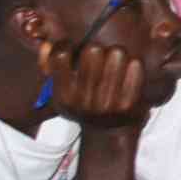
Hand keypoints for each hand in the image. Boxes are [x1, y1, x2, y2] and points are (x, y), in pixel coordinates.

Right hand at [33, 35, 154, 129]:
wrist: (108, 135)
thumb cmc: (82, 105)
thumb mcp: (60, 92)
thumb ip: (49, 67)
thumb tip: (45, 44)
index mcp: (64, 96)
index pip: (61, 55)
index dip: (66, 45)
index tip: (72, 48)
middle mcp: (84, 100)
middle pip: (93, 49)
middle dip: (96, 49)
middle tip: (98, 57)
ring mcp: (107, 102)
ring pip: (117, 52)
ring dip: (116, 54)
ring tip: (114, 63)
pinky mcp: (129, 103)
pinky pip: (135, 65)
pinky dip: (133, 64)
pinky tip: (127, 73)